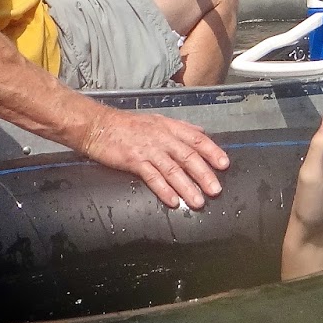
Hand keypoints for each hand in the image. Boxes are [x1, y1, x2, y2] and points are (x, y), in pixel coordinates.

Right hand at [81, 107, 229, 209]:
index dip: (212, 151)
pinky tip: (173, 201)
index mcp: (170, 127)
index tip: (224, 164)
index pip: (197, 139)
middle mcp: (162, 137)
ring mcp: (148, 149)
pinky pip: (152, 177)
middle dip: (204, 174)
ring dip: (187, 187)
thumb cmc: (128, 125)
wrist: (98, 126)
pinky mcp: (134, 160)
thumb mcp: (157, 120)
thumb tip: (201, 133)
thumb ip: (180, 128)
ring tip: (198, 202)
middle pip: (188, 156)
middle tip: (216, 190)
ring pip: (173, 169)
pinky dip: (164, 189)